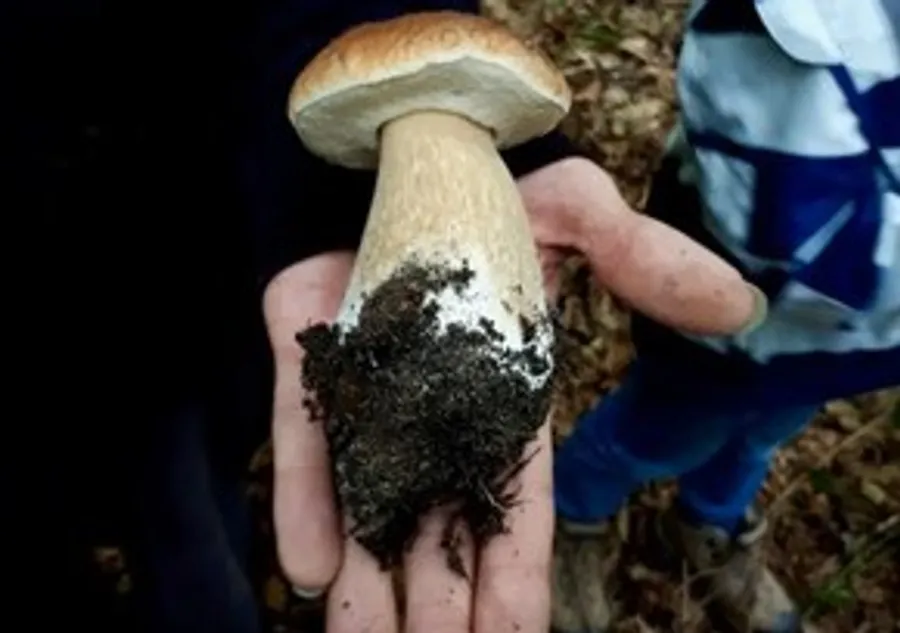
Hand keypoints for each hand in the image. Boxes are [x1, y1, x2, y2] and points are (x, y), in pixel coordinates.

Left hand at [262, 157, 763, 632]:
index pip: (516, 508)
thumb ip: (647, 262)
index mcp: (505, 399)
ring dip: (371, 585)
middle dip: (441, 607)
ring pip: (374, 506)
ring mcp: (373, 393)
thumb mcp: (583, 215)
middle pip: (442, 530)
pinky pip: (307, 444)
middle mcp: (439, 412)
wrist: (410, 145)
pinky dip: (308, 505)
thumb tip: (737, 305)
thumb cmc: (501, 182)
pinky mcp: (314, 363)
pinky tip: (312, 571)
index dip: (513, 580)